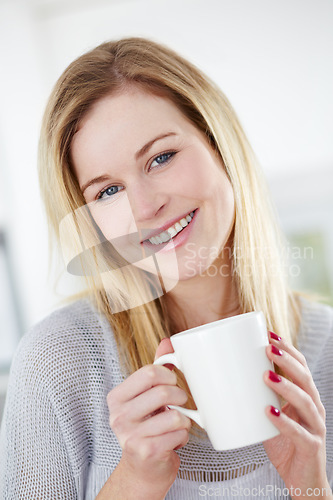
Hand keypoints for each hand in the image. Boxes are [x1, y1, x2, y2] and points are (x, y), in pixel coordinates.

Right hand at [106, 339, 190, 498]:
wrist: (143, 470)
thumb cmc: (147, 428)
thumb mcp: (147, 397)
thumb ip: (156, 369)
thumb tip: (168, 342)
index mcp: (117, 397)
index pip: (148, 372)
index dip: (169, 375)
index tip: (173, 383)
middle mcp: (118, 415)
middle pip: (163, 392)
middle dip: (181, 397)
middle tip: (180, 404)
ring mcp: (129, 435)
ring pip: (175, 415)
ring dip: (184, 420)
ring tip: (176, 425)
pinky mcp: (144, 451)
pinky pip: (178, 434)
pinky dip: (183, 437)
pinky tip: (174, 441)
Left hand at [263, 332, 331, 498]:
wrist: (303, 482)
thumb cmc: (284, 445)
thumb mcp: (270, 417)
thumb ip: (256, 400)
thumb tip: (223, 381)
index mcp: (305, 397)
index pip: (301, 367)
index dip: (288, 349)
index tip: (269, 334)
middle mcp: (313, 408)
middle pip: (305, 378)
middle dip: (287, 361)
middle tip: (267, 348)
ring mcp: (315, 427)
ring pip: (305, 401)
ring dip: (286, 386)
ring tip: (267, 375)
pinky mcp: (311, 447)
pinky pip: (299, 433)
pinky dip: (284, 421)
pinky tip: (269, 412)